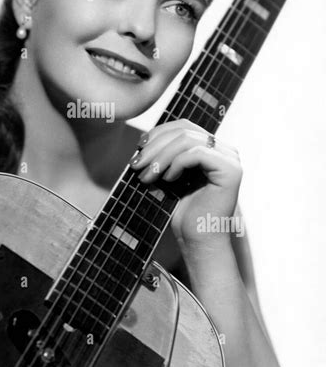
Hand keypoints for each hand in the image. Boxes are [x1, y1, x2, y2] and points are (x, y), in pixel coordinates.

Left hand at [129, 119, 241, 253]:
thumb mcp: (168, 175)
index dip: (158, 133)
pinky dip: (176, 163)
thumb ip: (164, 154)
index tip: (138, 148)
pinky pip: (196, 153)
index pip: (183, 126)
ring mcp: (230, 159)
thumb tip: (143, 137)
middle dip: (155, 145)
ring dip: (160, 156)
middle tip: (136, 164)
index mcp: (212, 148)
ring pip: (187, 140)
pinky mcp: (231, 170)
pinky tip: (168, 179)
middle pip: (184, 130)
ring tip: (147, 175)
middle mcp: (225, 150)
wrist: (197, 240)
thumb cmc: (182, 212)